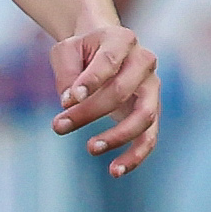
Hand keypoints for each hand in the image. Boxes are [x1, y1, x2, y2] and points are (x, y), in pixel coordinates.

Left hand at [51, 22, 159, 175]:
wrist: (102, 50)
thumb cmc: (82, 51)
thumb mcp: (66, 51)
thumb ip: (68, 73)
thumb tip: (70, 102)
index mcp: (122, 39)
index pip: (109, 61)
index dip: (91, 81)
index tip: (68, 99)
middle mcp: (144, 62)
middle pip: (123, 91)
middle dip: (90, 111)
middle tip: (58, 126)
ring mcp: (152, 88)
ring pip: (144, 117)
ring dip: (117, 136)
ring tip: (90, 148)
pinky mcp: (151, 112)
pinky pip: (150, 138)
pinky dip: (135, 156)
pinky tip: (115, 171)